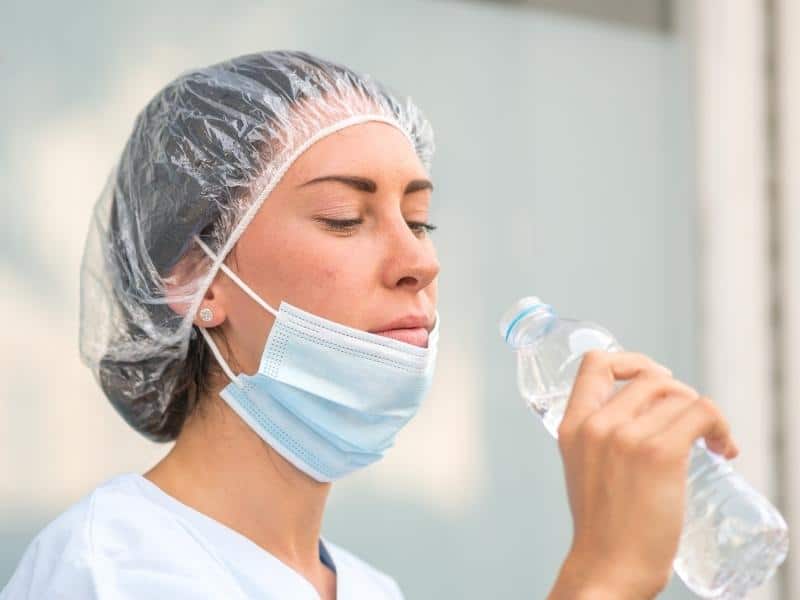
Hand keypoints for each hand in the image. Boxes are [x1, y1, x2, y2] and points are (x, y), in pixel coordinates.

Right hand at [548, 351, 737, 598]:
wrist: (609, 567)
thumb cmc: (604, 527)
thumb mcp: (584, 468)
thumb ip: (600, 437)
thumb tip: (646, 414)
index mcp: (571, 425)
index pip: (595, 362)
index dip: (630, 360)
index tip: (653, 380)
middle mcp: (596, 424)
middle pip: (650, 377)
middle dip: (679, 394)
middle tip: (690, 424)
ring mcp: (625, 436)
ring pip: (680, 395)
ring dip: (705, 414)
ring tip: (711, 442)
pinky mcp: (659, 453)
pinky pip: (702, 412)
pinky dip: (721, 425)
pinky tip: (723, 449)